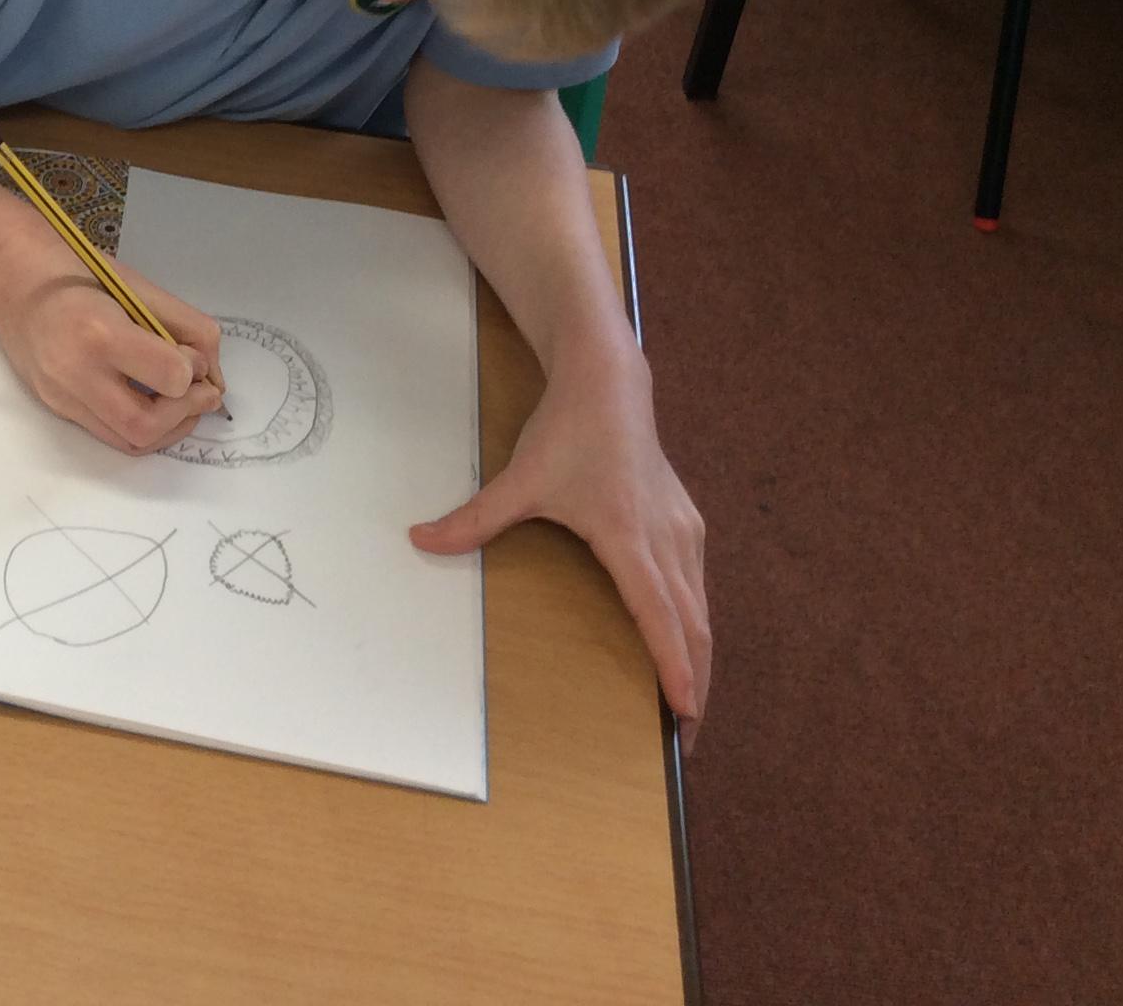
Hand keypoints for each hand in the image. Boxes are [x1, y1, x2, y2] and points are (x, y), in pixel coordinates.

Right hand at [0, 257, 222, 454]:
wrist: (16, 285)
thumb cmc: (81, 274)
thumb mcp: (140, 288)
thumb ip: (185, 326)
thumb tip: (213, 374)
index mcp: (100, 333)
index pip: (169, 376)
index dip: (194, 371)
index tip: (194, 357)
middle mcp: (76, 374)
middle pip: (145, 426)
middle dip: (186, 413)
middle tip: (201, 393)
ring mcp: (62, 397)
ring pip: (129, 441)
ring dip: (169, 428)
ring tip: (182, 402)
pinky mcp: (58, 409)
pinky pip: (110, 435)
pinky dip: (143, 427)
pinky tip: (153, 404)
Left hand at [411, 359, 710, 746]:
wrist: (608, 383)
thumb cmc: (568, 431)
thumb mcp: (517, 478)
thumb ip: (473, 518)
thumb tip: (419, 539)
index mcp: (628, 537)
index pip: (660, 616)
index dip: (674, 668)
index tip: (684, 714)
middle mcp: (667, 539)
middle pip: (694, 627)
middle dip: (694, 685)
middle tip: (685, 739)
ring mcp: (683, 531)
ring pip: (703, 610)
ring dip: (699, 659)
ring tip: (690, 706)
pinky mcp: (687, 524)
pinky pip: (699, 587)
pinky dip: (696, 626)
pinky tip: (687, 647)